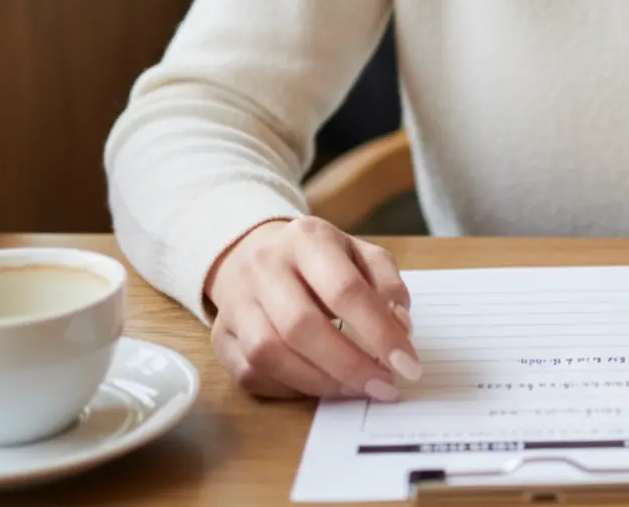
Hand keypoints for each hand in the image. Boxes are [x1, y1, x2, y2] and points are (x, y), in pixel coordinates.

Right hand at [204, 216, 418, 400]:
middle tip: (385, 387)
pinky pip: (251, 373)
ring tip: (356, 390)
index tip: (407, 363)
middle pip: (302, 326)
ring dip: (320, 382)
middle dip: (349, 365)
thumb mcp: (359, 253)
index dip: (379, 332)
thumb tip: (401, 328)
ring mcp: (236, 302)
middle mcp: (265, 267)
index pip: (345, 289)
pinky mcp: (220, 335)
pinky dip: (289, 388)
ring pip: (270, 354)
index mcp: (307, 238)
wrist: (253, 251)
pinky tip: (320, 387)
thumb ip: (386, 284)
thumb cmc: (318, 259)